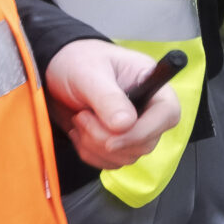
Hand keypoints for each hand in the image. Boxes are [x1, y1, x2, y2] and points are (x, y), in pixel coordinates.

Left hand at [45, 40, 181, 169]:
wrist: (55, 72)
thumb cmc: (77, 61)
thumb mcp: (89, 73)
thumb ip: (108, 98)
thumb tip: (125, 124)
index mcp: (152, 83)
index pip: (167, 113)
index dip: (145, 131)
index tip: (113, 138)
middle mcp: (148, 108)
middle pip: (146, 141)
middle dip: (109, 139)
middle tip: (82, 117)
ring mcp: (134, 128)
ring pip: (127, 156)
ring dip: (95, 145)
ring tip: (79, 119)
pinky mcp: (118, 143)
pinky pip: (111, 162)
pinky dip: (90, 153)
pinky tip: (79, 131)